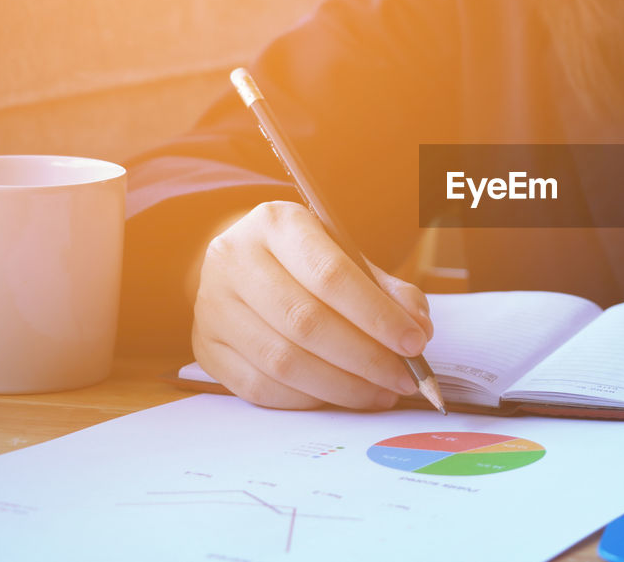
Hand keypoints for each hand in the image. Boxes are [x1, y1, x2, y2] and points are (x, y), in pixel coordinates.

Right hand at [192, 201, 433, 408]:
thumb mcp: (347, 256)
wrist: (243, 262)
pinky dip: (309, 399)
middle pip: (307, 323)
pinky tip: (341, 396)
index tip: (413, 342)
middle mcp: (234, 259)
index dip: (376, 315)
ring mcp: (212, 306)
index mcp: (275, 223)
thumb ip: (386, 290)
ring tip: (381, 393)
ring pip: (284, 361)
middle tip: (404, 378)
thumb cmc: (305, 261)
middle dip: (366, 358)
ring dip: (343, 386)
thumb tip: (418, 329)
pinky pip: (260, 388)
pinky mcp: (205, 348)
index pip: (331, 275)